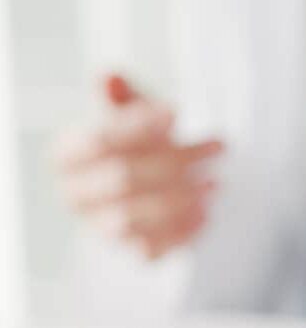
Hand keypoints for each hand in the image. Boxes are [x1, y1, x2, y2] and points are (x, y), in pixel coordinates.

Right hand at [55, 75, 223, 258]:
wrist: (153, 193)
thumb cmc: (141, 147)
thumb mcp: (133, 115)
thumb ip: (124, 99)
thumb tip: (109, 76)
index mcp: (66, 156)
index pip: (99, 140)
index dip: (138, 125)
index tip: (176, 111)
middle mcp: (74, 196)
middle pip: (123, 178)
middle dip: (173, 162)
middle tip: (217, 148)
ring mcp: (100, 228)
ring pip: (136, 215)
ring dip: (182, 197)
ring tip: (216, 182)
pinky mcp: (130, 251)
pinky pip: (153, 248)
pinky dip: (182, 231)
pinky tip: (207, 214)